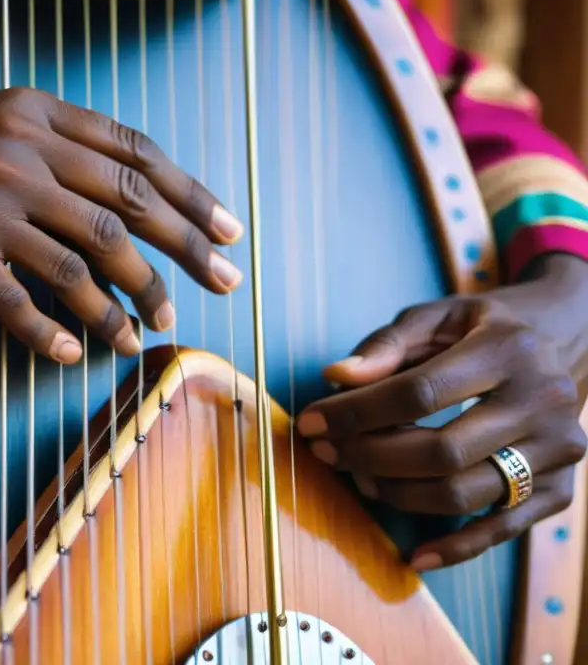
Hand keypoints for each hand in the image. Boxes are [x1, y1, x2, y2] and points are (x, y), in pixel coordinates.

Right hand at [0, 88, 243, 363]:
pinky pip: (16, 303)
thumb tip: (116, 203)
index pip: (135, 155)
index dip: (191, 196)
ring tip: (146, 336)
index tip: (228, 232)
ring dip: (123, 305)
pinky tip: (69, 353)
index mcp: (35, 115)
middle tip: (221, 288)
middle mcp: (19, 154)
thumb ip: (52, 145)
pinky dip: (47, 332)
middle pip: (124, 210)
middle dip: (182, 253)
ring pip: (81, 263)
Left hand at [295, 256, 587, 569]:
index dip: (356, 412)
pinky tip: (415, 555)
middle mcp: (542, 402)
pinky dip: (457, 547)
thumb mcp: (436, 317)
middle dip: (369, 457)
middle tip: (327, 452)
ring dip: (398, 494)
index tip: (311, 421)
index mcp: (507, 350)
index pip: (418, 393)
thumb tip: (336, 376)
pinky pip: (503, 529)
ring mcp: (558, 450)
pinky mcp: (562, 488)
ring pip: (464, 494)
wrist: (567, 338)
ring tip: (360, 478)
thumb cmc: (483, 326)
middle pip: (441, 451)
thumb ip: (386, 344)